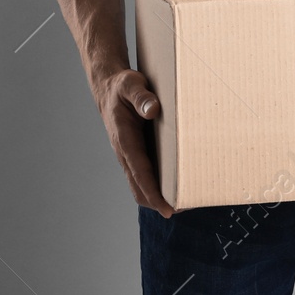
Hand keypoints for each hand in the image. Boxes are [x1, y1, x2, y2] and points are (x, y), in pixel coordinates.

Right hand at [95, 68, 173, 217]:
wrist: (108, 88)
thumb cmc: (122, 86)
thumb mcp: (131, 85)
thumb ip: (141, 97)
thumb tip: (153, 110)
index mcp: (124, 140)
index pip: (140, 173)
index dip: (154, 193)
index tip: (168, 209)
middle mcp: (125, 153)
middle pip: (140, 188)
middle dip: (159, 202)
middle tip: (186, 207)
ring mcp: (129, 155)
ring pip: (141, 185)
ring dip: (159, 196)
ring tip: (185, 201)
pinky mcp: (135, 153)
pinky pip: (144, 175)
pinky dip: (157, 185)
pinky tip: (176, 182)